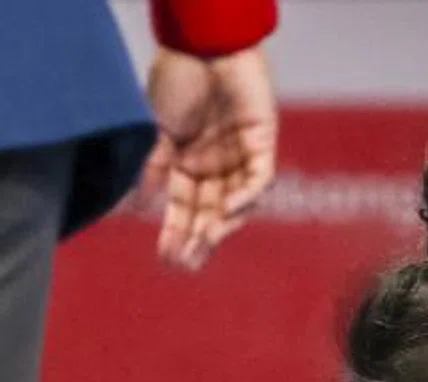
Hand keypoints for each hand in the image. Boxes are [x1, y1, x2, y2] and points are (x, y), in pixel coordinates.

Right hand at [144, 47, 277, 269]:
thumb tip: (139, 207)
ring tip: (203, 244)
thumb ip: (153, 166)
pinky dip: (247, 195)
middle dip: (198, 240)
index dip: (176, 233)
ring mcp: (241, 157)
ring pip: (237, 203)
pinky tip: (228, 211)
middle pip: (210, 213)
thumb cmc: (178, 78)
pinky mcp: (263, 143)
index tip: (166, 259)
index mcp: (190, 163)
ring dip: (221, 225)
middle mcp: (217, 166)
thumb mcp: (157, 128)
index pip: (185, 208)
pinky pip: (260, 178)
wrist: (202, 44)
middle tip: (185, 266)